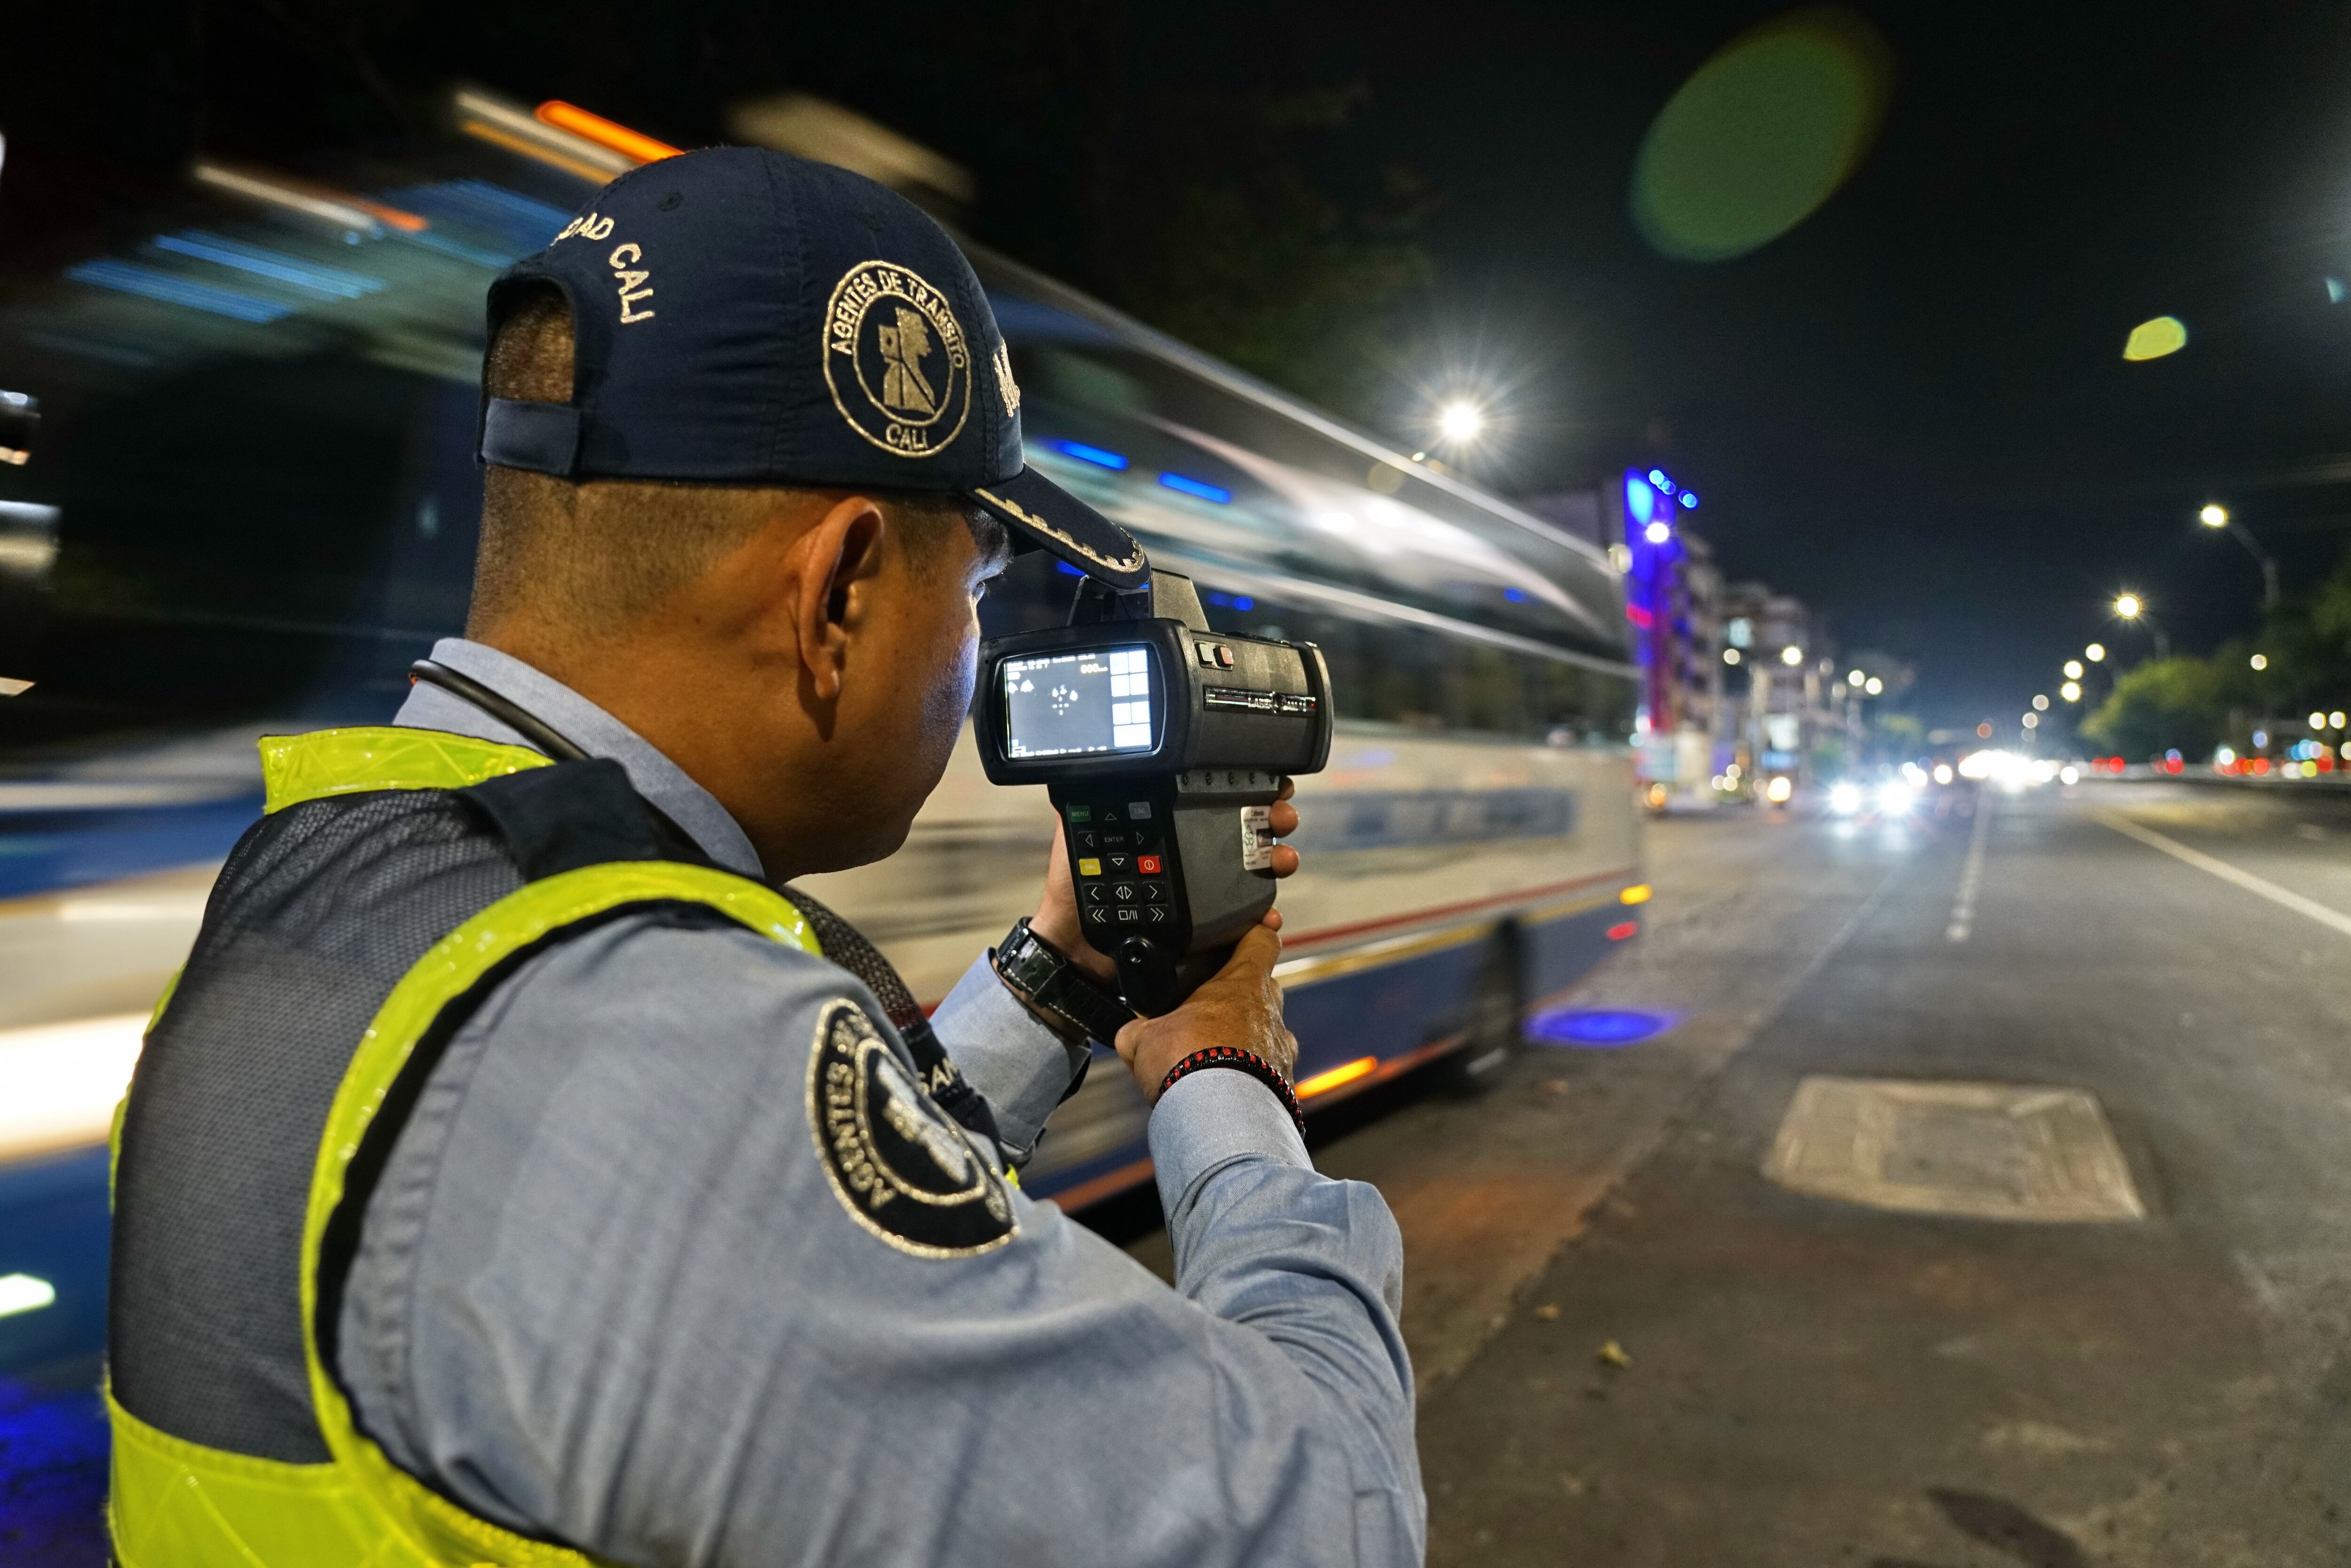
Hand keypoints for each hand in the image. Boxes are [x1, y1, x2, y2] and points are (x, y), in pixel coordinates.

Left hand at [1026, 779, 1302, 982]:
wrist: (1078, 950)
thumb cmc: (1078, 892)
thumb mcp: (1080, 838)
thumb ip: (1092, 803)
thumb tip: (1097, 764)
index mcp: (1174, 828)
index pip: (1218, 799)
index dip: (1249, 786)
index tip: (1270, 778)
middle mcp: (1197, 857)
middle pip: (1249, 830)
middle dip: (1274, 817)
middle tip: (1280, 816)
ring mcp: (1208, 892)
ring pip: (1257, 870)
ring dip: (1279, 860)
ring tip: (1280, 860)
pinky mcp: (1212, 928)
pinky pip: (1248, 921)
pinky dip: (1265, 918)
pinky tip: (1268, 916)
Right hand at [1113, 924, 1296, 1101]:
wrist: (1217, 1117)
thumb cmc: (1186, 1063)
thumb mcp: (1143, 1037)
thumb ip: (1139, 1029)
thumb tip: (1132, 1033)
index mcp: (1242, 983)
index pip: (1262, 939)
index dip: (1255, 932)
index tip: (1250, 931)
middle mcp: (1270, 1012)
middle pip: (1263, 988)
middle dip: (1238, 997)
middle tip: (1208, 1011)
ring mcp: (1281, 1049)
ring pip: (1267, 1032)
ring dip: (1245, 1039)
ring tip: (1213, 1057)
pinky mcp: (1284, 1083)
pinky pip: (1269, 1070)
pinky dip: (1251, 1074)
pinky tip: (1224, 1088)